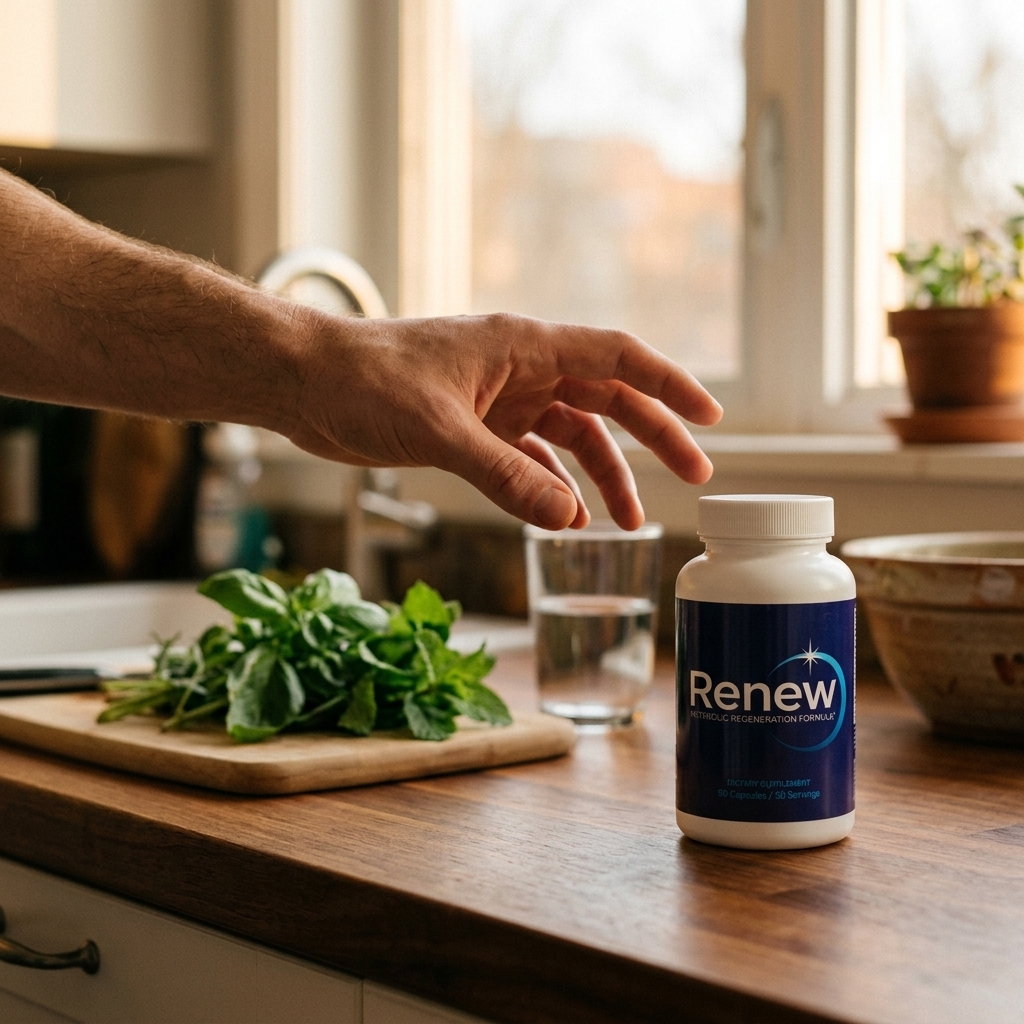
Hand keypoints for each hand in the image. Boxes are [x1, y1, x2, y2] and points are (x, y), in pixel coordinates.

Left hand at [288, 312, 721, 530]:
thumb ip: (505, 476)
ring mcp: (499, 399)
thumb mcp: (440, 431)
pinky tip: (562, 518)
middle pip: (607, 399)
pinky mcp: (474, 427)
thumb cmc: (364, 382)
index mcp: (522, 346)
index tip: (710, 417)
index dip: (668, 384)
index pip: (616, 357)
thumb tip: (566, 521)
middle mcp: (520, 368)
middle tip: (694, 476)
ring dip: (600, 475)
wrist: (305, 382)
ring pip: (572, 435)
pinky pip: (531, 458)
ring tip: (624, 521)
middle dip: (653, 437)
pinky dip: (551, 486)